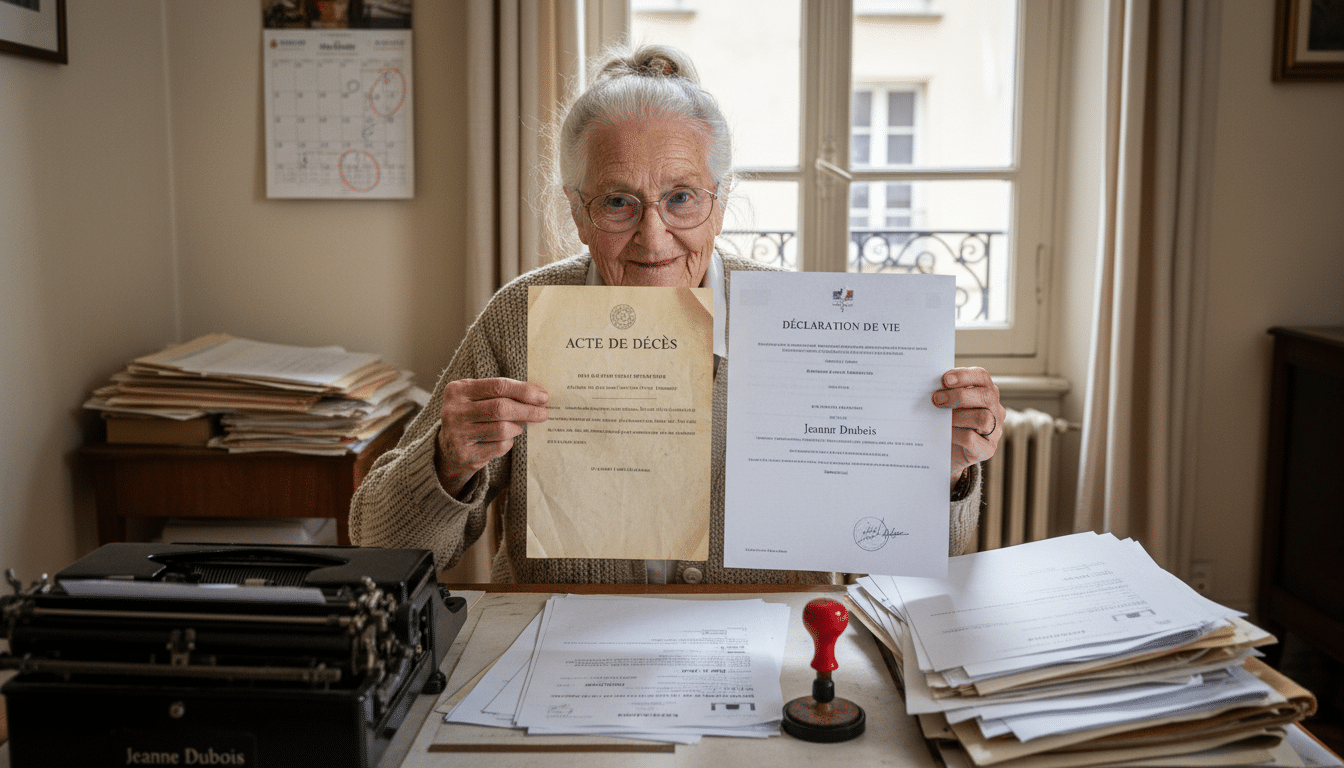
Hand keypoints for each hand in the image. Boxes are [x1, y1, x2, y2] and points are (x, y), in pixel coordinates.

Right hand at [436, 377, 548, 495]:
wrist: (448, 450)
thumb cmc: (472, 417)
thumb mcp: (478, 398)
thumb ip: (503, 393)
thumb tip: (539, 395)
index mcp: (457, 390)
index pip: (498, 386)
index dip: (524, 391)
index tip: (543, 397)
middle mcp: (454, 411)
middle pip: (501, 408)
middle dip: (527, 411)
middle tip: (543, 413)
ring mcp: (458, 434)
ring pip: (503, 429)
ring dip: (517, 427)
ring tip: (519, 426)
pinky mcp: (465, 455)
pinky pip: (500, 447)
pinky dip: (508, 442)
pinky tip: (504, 439)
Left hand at [932, 367, 1004, 490]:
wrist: (947, 452)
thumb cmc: (949, 422)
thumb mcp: (949, 404)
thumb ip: (945, 393)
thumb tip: (929, 384)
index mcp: (986, 393)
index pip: (982, 377)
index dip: (964, 376)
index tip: (944, 379)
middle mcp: (995, 410)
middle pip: (986, 396)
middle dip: (959, 396)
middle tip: (936, 399)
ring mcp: (994, 431)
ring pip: (983, 418)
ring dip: (958, 416)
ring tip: (939, 418)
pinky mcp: (987, 449)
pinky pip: (972, 438)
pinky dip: (955, 434)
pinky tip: (944, 432)